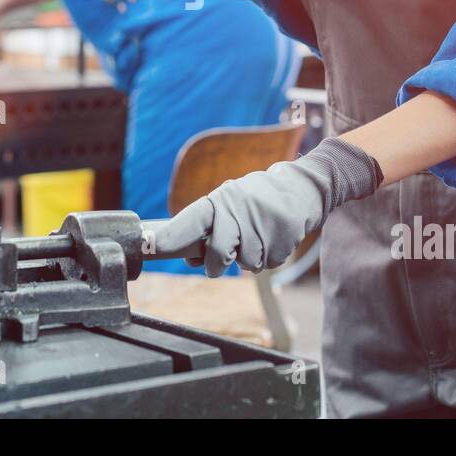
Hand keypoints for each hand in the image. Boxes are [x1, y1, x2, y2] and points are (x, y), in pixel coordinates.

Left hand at [153, 138, 383, 276]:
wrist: (302, 188)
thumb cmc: (258, 199)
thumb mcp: (231, 203)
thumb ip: (211, 228)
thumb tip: (190, 257)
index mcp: (221, 200)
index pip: (192, 219)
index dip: (172, 236)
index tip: (153, 246)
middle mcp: (239, 210)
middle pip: (219, 252)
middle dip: (216, 264)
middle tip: (215, 267)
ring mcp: (263, 223)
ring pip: (248, 262)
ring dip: (251, 258)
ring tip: (258, 238)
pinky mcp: (284, 236)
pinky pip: (269, 262)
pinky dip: (271, 256)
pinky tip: (275, 238)